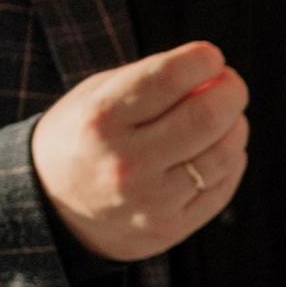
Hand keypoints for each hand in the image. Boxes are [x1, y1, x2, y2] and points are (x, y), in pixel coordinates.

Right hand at [32, 42, 248, 262]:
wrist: (49, 207)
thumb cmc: (84, 136)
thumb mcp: (98, 95)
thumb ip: (153, 78)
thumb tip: (216, 69)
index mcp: (101, 120)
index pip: (170, 78)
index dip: (203, 60)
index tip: (211, 57)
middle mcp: (125, 164)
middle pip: (206, 117)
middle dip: (231, 91)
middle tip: (230, 85)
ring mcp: (149, 203)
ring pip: (222, 156)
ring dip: (235, 127)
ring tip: (227, 118)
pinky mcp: (168, 229)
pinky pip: (221, 189)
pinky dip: (230, 162)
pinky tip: (221, 149)